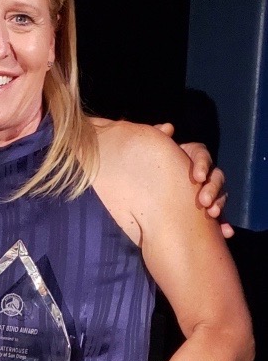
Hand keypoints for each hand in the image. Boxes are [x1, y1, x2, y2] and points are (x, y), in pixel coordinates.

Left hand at [154, 123, 232, 237]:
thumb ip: (157, 138)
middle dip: (212, 188)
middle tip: (204, 201)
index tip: (197, 177)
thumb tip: (168, 128)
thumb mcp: (150, 152)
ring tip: (213, 214)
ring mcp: (203, 191)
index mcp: (188, 157)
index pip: (201, 155)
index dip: (201, 164)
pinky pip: (217, 216)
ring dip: (219, 203)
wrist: (135, 192)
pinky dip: (223, 223)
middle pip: (215, 176)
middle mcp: (199, 173)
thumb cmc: (144, 167)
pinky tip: (225, 232)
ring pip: (219, 194)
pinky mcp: (203, 209)